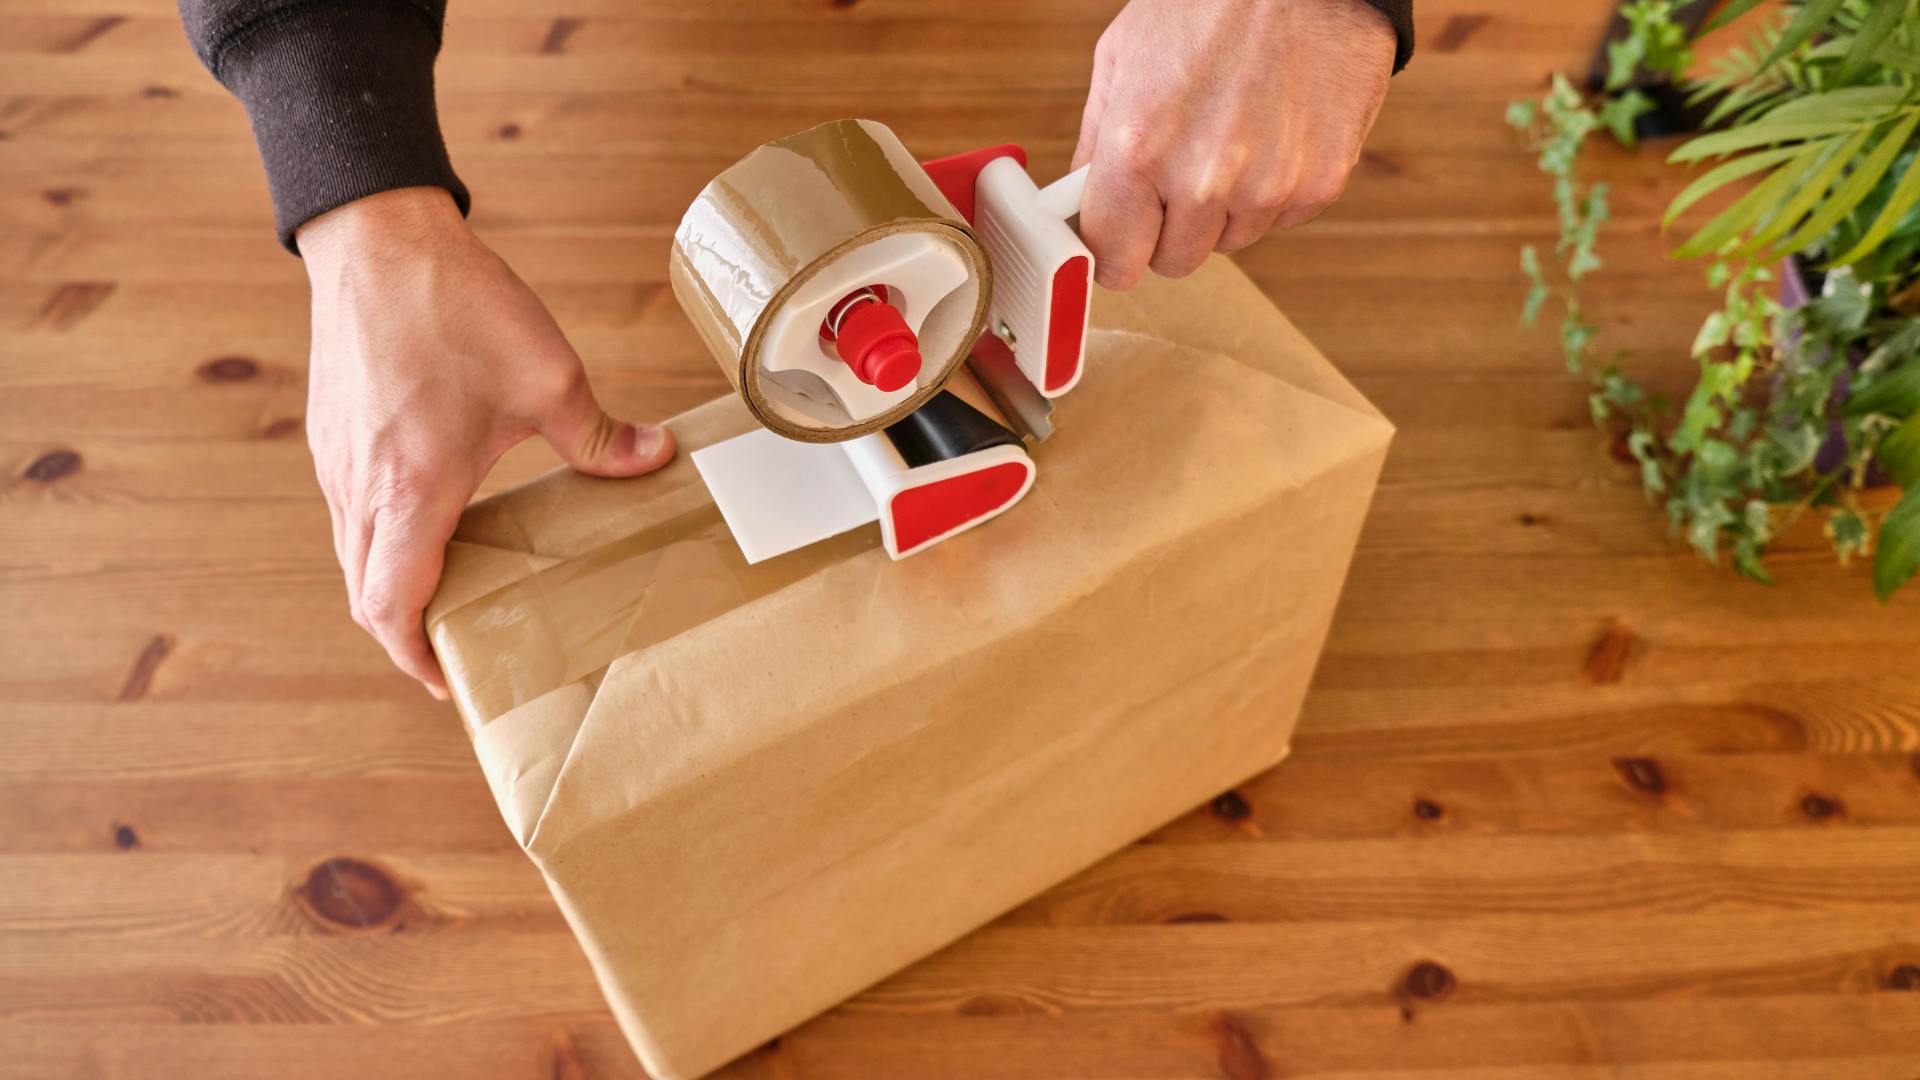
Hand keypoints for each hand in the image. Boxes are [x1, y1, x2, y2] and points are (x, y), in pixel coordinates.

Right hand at [298, 187, 675, 697]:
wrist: (378, 237)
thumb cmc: (455, 305)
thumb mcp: (549, 377)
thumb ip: (602, 437)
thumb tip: (660, 459)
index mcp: (412, 489)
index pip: (391, 605)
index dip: (416, 655)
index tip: (451, 680)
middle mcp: (360, 487)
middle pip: (366, 594)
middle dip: (409, 633)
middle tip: (460, 652)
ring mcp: (334, 462)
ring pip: (353, 556)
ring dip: (394, 588)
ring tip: (453, 598)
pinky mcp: (330, 435)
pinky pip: (350, 515)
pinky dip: (381, 544)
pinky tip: (430, 527)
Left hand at [1072, 0, 1395, 288]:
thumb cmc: (1212, 1)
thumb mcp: (1122, 57)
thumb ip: (1094, 144)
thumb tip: (1080, 204)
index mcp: (1140, 148)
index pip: (1114, 261)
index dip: (1113, 250)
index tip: (1119, 240)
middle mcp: (1204, 178)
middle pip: (1173, 262)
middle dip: (1167, 228)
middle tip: (1175, 174)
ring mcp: (1268, 187)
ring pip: (1228, 243)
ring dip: (1223, 208)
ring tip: (1230, 137)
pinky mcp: (1320, 184)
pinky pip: (1279, 221)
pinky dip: (1271, 190)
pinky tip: (1270, 133)